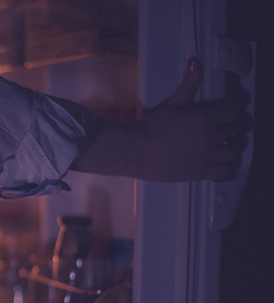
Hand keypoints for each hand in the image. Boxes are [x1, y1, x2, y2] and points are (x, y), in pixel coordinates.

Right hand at [72, 58, 246, 181]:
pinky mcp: (202, 171)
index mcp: (204, 118)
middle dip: (226, 130)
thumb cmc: (149, 130)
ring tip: (221, 147)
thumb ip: (188, 85)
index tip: (226, 114)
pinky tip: (221, 162)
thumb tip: (194, 64)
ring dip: (230, 148)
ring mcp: (208, 155)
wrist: (135, 152)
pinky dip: (228, 165)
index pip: (233, 111)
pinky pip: (227, 170)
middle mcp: (209, 136)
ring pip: (234, 151)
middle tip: (218, 131)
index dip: (230, 112)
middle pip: (233, 131)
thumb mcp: (171, 104)